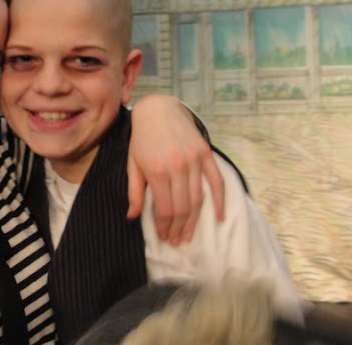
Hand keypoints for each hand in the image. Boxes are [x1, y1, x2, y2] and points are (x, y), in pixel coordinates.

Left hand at [127, 95, 223, 244]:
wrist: (158, 109)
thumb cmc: (142, 138)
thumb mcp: (132, 164)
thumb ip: (133, 191)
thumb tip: (132, 217)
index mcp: (157, 171)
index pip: (164, 209)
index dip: (165, 227)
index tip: (164, 237)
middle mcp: (177, 167)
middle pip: (183, 208)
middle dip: (179, 229)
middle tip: (177, 241)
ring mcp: (194, 160)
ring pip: (198, 199)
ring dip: (195, 221)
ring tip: (189, 235)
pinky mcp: (205, 153)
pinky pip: (216, 181)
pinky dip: (219, 201)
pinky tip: (219, 217)